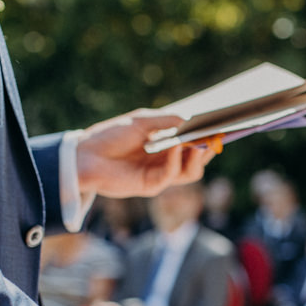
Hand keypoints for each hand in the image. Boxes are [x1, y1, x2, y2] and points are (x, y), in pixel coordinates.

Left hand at [74, 109, 216, 198]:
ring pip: (191, 172)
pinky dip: (175, 160)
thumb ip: (165, 120)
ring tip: (199, 142)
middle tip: (215, 136)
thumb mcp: (140, 121)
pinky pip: (171, 175)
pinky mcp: (150, 186)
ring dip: (197, 157)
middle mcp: (166, 162)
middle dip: (208, 149)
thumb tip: (189, 119)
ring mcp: (160, 175)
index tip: (220, 127)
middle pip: (197, 160)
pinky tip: (175, 146)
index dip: (207, 137)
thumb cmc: (110, 136)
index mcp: (165, 146)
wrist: (85, 155)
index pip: (193, 145)